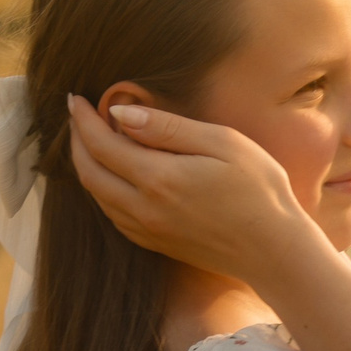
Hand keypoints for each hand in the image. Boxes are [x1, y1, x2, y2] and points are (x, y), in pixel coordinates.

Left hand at [64, 95, 321, 285]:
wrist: (275, 251)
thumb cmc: (260, 190)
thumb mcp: (223, 144)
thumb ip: (169, 128)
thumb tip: (120, 114)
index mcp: (158, 178)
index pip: (101, 144)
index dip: (83, 119)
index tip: (75, 98)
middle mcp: (144, 209)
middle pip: (89, 172)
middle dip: (77, 141)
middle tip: (76, 116)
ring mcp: (148, 231)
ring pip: (97, 196)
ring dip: (86, 166)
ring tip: (90, 141)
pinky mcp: (156, 244)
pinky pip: (113, 216)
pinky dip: (102, 191)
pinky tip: (113, 176)